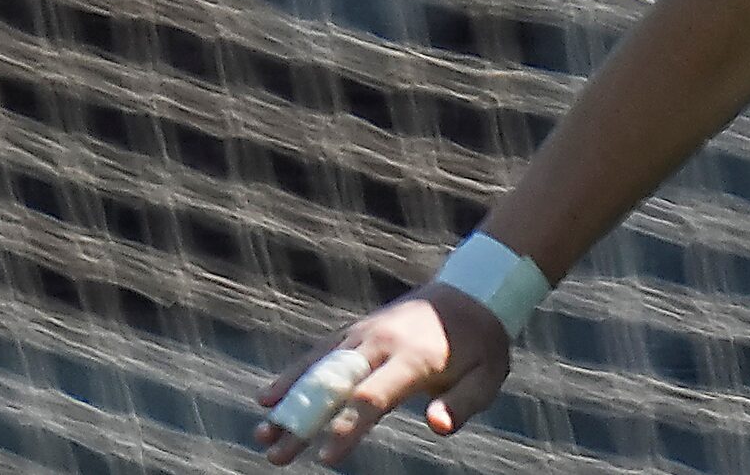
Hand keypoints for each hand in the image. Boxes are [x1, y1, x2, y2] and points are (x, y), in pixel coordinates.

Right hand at [252, 284, 508, 466]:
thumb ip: (463, 404)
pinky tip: (269, 398)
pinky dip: (294, 373)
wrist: (473, 291)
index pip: (373, 397)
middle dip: (303, 422)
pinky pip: (320, 352)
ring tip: (262, 434)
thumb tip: (437, 426)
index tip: (326, 458)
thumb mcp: (488, 376)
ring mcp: (365, 333)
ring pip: (319, 368)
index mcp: (414, 356)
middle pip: (335, 385)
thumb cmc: (482, 345)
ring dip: (289, 400)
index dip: (348, 428)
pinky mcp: (356, 330)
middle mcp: (382, 342)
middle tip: (275, 455)